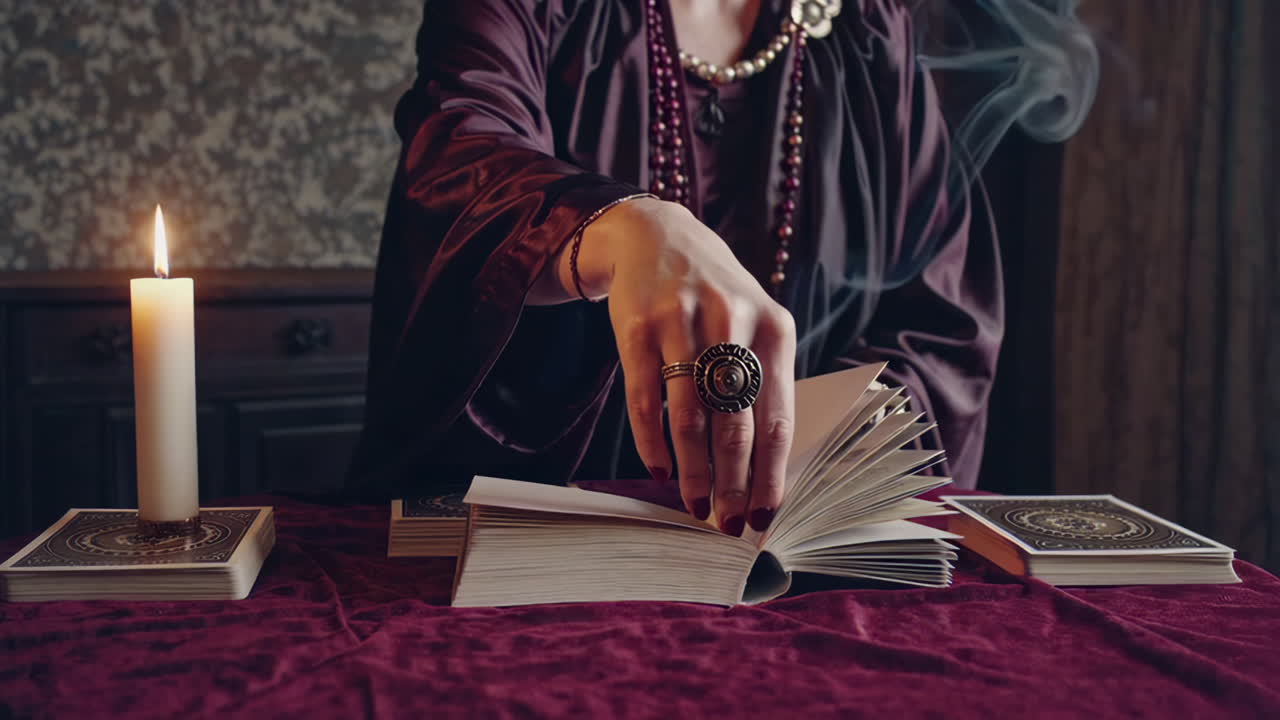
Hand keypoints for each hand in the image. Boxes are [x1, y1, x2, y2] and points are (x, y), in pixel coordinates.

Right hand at [566, 197, 796, 535]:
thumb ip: (761, 385)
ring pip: (689, 415)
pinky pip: (644, 398)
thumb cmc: (717, 300)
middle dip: (732, 483)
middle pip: (734, 422)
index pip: (777, 417)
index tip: (764, 517)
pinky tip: (659, 470)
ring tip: (694, 506)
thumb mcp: (754, 326)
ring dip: (693, 470)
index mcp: (775, 329)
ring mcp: (682, 322)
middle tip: (726, 524)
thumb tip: (762, 473)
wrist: (658, 235)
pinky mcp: (636, 325)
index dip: (771, 474)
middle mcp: (732, 322)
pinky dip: (651, 441)